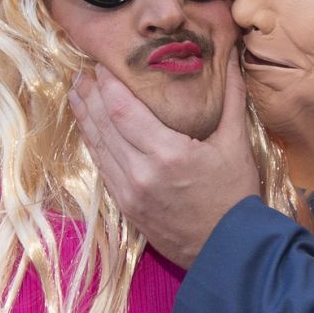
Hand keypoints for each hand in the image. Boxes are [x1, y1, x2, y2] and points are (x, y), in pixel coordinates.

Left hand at [69, 53, 260, 268]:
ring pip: (97, 146)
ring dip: (84, 117)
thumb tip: (233, 63)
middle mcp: (141, 172)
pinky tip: (89, 129)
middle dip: (89, 95)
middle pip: (103, 124)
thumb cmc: (236, 197)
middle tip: (82, 71)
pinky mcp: (126, 206)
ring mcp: (129, 192)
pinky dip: (93, 144)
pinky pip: (102, 167)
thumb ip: (231, 101)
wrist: (228, 250)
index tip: (102, 62)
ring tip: (77, 93)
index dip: (107, 83)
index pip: (122, 109)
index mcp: (168, 154)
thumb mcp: (236, 145)